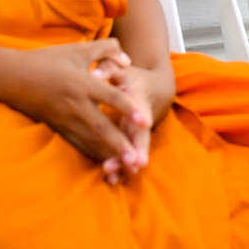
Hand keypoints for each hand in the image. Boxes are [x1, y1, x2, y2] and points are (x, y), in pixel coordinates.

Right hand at [0, 40, 144, 170]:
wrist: (11, 77)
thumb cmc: (47, 60)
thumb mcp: (78, 49)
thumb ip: (107, 49)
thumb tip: (128, 60)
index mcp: (83, 83)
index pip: (111, 98)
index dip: (129, 109)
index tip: (146, 121)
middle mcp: (75, 104)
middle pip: (102, 127)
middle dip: (120, 145)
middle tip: (137, 160)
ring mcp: (65, 119)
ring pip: (90, 141)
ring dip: (109, 155)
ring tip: (127, 168)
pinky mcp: (58, 128)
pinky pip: (78, 144)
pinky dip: (92, 154)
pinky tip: (106, 163)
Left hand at [97, 63, 175, 182]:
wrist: (155, 89)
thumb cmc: (132, 77)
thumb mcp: (122, 68)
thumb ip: (108, 68)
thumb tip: (94, 74)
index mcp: (139, 94)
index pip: (140, 103)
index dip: (142, 113)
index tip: (145, 123)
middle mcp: (142, 116)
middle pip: (141, 133)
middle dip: (138, 148)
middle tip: (135, 163)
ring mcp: (138, 130)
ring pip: (134, 148)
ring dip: (125, 161)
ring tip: (112, 173)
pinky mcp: (132, 139)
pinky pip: (128, 154)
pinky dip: (121, 167)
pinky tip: (111, 180)